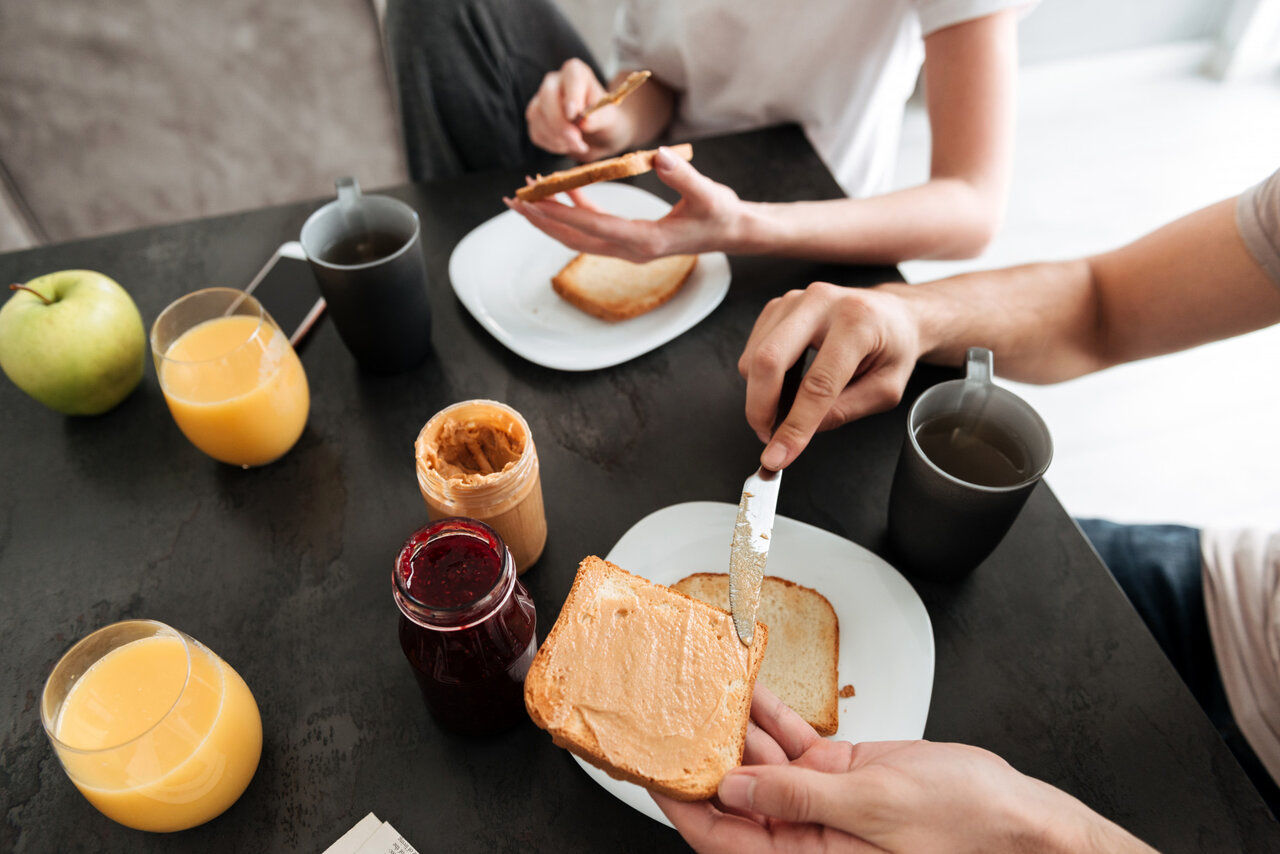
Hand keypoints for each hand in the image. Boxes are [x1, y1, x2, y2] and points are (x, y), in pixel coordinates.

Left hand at [502, 147, 745, 262]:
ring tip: (525, 196)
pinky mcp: (629, 236)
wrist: (732, 231)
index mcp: (645, 240)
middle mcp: (631, 248)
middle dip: (542, 220)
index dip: (562, 214)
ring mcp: (628, 245)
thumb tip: (661, 155)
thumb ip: (685, 176)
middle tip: (513, 201)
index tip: (534, 202)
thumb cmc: (722, 213)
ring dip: (551, 216)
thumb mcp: (709, 193)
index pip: (594, 227)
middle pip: (575, 237)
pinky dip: (575, 207)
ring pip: (579, 234)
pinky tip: (564, 186)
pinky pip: (593, 224)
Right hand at [525, 59, 630, 161]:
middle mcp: (554, 82)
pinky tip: (567, 145)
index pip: (571, 76)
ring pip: (538, 116)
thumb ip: (598, 117)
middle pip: (548, 96)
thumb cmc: (601, 118)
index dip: (572, 96)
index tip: (574, 114)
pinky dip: (552, 144)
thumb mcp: (608, 118)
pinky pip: (536, 132)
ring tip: (578, 145)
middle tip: (577, 141)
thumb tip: (584, 121)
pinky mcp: (535, 118)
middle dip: (560, 123)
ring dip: (558, 137)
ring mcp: (540, 99)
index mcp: (576, 72)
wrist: (594, 133)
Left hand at [654, 686, 1152, 853]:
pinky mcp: (842, 770)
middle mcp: (805, 832)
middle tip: (664, 713)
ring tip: (701, 686)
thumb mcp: (875, 808)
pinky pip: (794, 741)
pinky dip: (773, 713)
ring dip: (733, 724)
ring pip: (760, 759)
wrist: (1021, 815)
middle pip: (732, 794)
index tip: (645, 768)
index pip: (720, 833)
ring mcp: (822, 799)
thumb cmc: (969, 831)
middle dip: (700, 754)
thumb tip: (734, 790)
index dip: (679, 801)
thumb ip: (799, 797)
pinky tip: (750, 688)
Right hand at [738, 283, 920, 470]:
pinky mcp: (778, 306)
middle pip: (769, 360)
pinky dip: (761, 379)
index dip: (795, 426)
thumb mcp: (885, 390)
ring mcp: (795, 300)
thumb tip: (800, 432)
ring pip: (754, 358)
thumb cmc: (892, 348)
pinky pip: (752, 350)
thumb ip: (844, 411)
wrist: (892, 314)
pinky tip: (785, 384)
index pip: (818, 384)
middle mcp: (821, 302)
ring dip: (761, 396)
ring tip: (788, 408)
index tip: (778, 456)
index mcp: (857, 322)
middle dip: (760, 408)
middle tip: (767, 436)